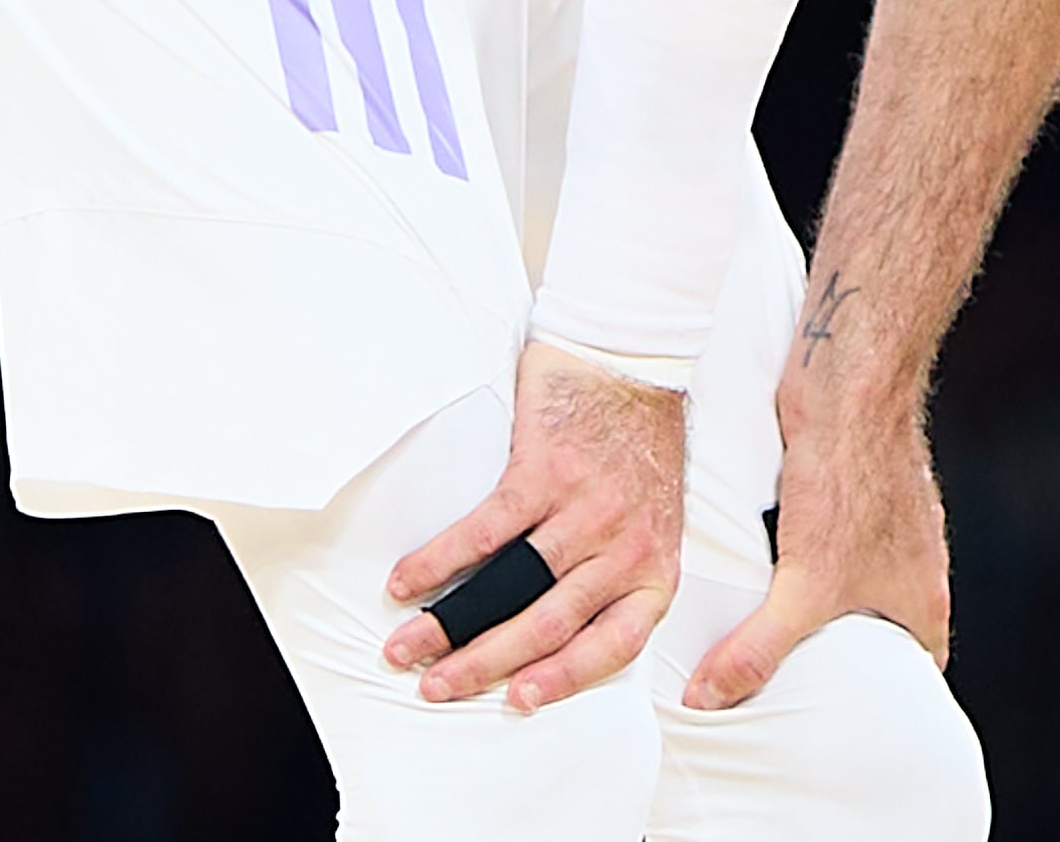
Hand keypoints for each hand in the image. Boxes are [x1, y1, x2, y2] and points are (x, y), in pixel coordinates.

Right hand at [381, 340, 686, 712]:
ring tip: (406, 646)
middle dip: (484, 664)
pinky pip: (485, 532)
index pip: (612, 644)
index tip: (517, 700)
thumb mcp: (652, 523)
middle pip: (548, 625)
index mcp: (653, 568)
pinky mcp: (546, 472)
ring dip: (449, 624)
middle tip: (436, 687)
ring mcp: (586, 510)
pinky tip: (406, 580)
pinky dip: (439, 561)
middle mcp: (624, 546)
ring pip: (511, 587)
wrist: (633, 359)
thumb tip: (564, 632)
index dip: (563, 679)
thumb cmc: (636, 444)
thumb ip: (619, 575)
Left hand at [680, 369, 949, 709]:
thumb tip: (704, 699)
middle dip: (843, 655)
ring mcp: (893, 524)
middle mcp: (918, 565)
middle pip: (883, 631)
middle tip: (794, 681)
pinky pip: (838, 539)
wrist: (851, 384)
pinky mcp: (862, 489)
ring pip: (858, 583)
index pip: (916, 673)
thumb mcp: (803, 585)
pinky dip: (810, 554)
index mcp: (925, 601)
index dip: (884, 701)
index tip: (839, 717)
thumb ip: (756, 649)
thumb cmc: (848, 481)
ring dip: (823, 601)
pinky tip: (769, 558)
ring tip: (772, 624)